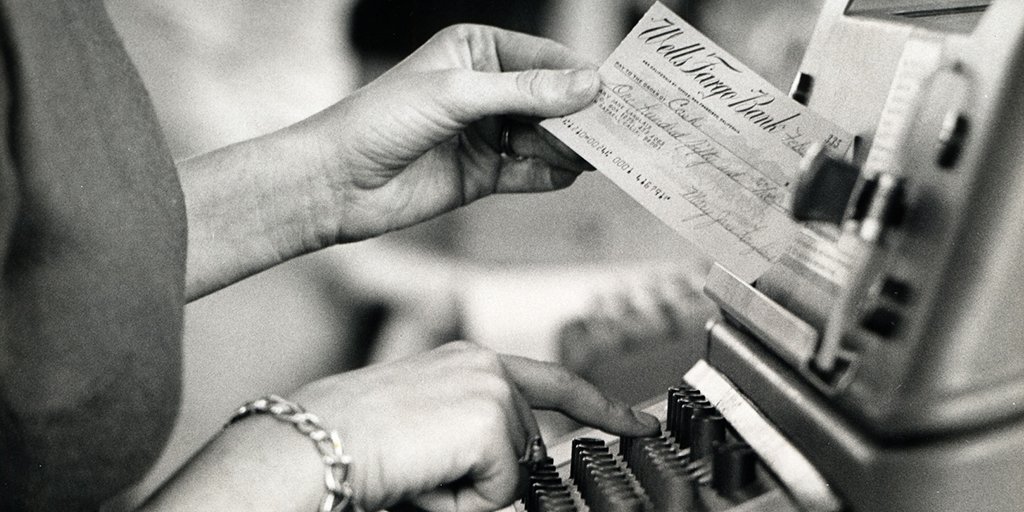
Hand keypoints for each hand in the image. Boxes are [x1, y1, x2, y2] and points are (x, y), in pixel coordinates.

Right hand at [293, 341, 659, 511]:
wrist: (310, 444)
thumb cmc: (351, 440)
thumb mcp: (426, 427)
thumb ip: (476, 434)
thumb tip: (515, 471)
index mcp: (469, 362)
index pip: (553, 383)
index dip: (603, 407)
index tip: (639, 425)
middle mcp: (485, 365)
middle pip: (527, 448)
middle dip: (485, 477)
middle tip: (421, 468)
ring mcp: (490, 389)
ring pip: (514, 473)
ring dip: (468, 491)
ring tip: (417, 469)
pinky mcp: (488, 418)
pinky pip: (501, 490)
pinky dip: (463, 502)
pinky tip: (424, 478)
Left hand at [298, 24, 599, 241]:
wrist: (337, 182)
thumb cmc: (382, 120)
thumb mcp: (457, 95)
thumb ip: (525, 92)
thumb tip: (588, 85)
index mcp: (477, 50)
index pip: (544, 58)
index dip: (581, 75)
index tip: (617, 93)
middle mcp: (485, 89)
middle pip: (551, 100)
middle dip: (581, 115)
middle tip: (620, 130)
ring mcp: (485, 133)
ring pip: (545, 137)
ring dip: (569, 147)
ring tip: (595, 156)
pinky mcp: (482, 174)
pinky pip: (529, 173)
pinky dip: (550, 173)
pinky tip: (568, 174)